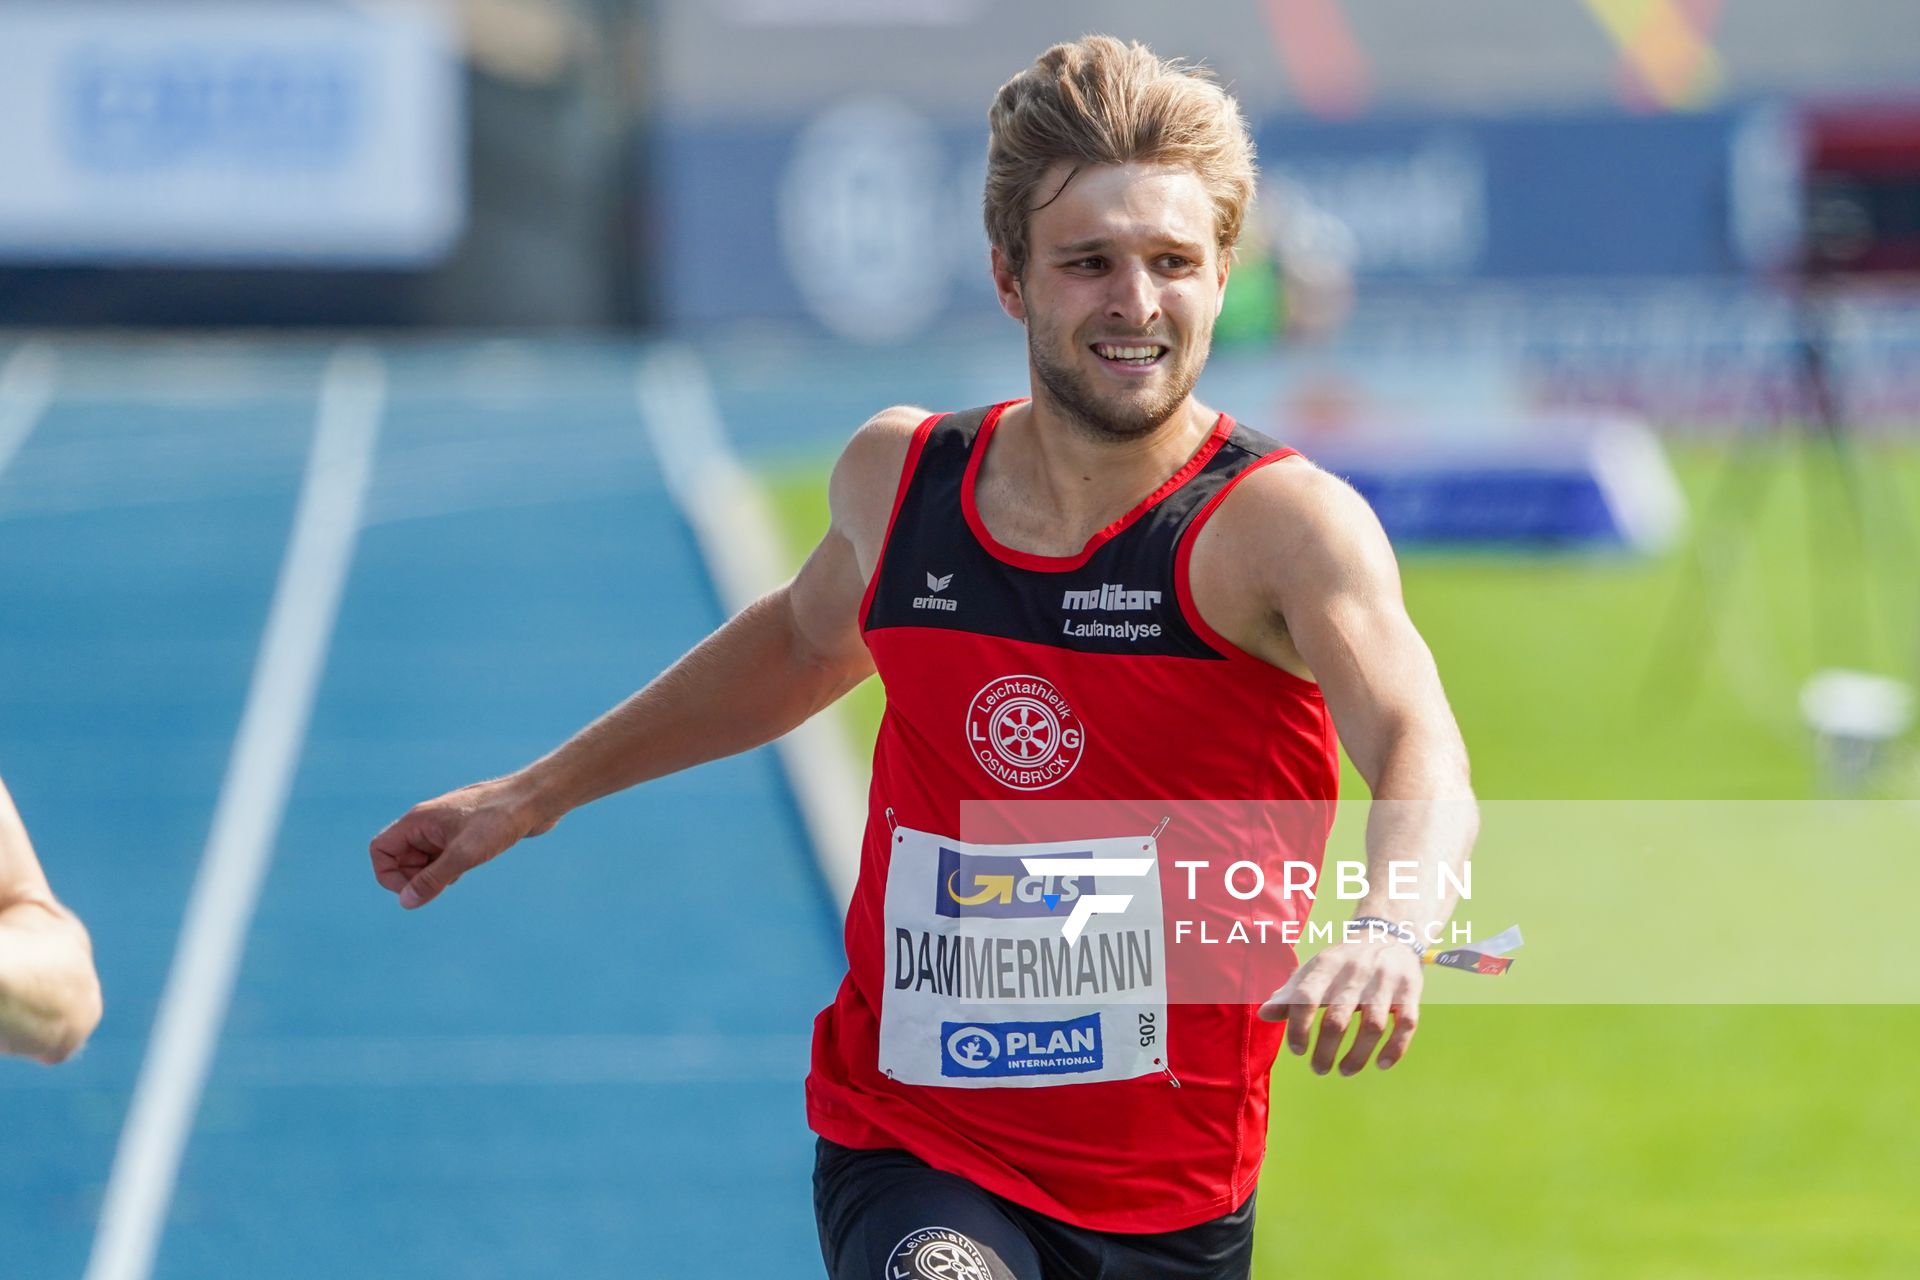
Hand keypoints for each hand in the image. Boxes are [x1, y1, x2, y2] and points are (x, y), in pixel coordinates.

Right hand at [369, 775, 549, 909]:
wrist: (535, 800)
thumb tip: (406, 902)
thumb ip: (432, 879)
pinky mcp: (464, 835)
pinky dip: (448, 869)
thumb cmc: (500, 820)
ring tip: (458, 872)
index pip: (380, 850)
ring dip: (433, 875)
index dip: (389, 875)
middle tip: (442, 883)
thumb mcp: (464, 854)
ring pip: (423, 860)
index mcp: (418, 820)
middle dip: (414, 878)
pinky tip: (469, 867)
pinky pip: (442, 858)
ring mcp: (445, 828)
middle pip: (400, 858)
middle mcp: (427, 823)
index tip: (414, 889)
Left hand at [1257, 939, 1421, 1074]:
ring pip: (1373, 1026)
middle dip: (1325, 1050)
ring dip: (1357, 1055)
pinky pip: (1406, 1024)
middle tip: (1318, 1069)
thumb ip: (1290, 993)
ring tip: (1344, 1071)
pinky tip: (1381, 1064)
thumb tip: (1264, 1015)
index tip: (1298, 1051)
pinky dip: (1395, 1048)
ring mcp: (1385, 981)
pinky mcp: (1411, 991)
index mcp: (1327, 964)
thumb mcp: (1314, 969)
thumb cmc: (1343, 961)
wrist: (1388, 933)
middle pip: (1338, 1018)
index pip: (1307, 997)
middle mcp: (1356, 971)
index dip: (1298, 1027)